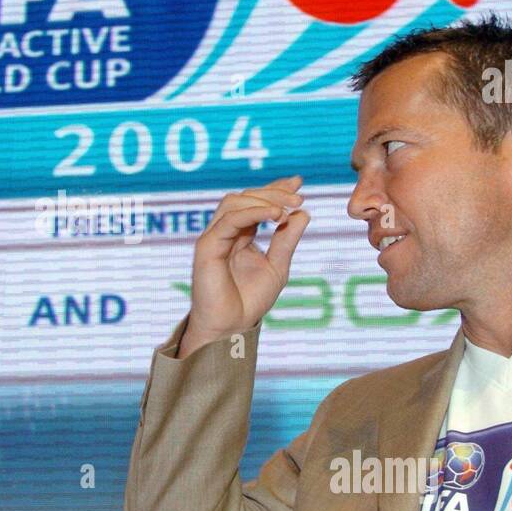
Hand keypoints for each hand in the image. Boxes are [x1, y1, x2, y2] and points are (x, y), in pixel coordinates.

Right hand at [178, 175, 310, 357]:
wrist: (231, 327)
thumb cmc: (249, 301)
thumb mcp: (277, 266)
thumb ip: (287, 240)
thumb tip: (304, 213)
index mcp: (239, 235)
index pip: (254, 202)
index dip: (275, 188)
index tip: (298, 183)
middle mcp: (224, 232)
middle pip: (243, 196)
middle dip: (273, 192)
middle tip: (298, 198)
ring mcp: (214, 237)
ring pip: (233, 202)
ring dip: (263, 200)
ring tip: (287, 209)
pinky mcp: (207, 246)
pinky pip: (230, 220)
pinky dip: (253, 213)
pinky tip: (275, 216)